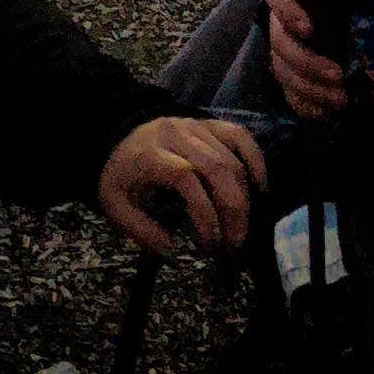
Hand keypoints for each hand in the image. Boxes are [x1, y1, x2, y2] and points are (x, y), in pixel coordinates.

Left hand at [93, 114, 260, 251]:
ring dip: (244, 198)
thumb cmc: (120, 176)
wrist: (118, 138)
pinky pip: (241, 136)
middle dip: (232, 210)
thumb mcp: (114, 206)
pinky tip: (259, 187)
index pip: (186, 179)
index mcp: (150, 155)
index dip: (203, 212)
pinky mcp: (211, 124)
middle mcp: (177, 136)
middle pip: (217, 169)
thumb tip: (171, 249)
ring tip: (241, 228)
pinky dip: (256, 160)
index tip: (207, 244)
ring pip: (232, 160)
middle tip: (234, 243)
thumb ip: (139, 229)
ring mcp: (197, 126)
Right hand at [260, 0, 373, 118]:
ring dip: (310, 89)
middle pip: (281, 42)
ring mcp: (282, 49)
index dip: (288, 11)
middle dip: (308, 62)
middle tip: (337, 75)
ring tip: (339, 99)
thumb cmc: (353, 0)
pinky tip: (325, 114)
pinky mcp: (287, 73)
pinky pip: (287, 92)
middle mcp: (282, 21)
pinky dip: (305, 105)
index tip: (309, 29)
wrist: (339, 11)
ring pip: (282, 71)